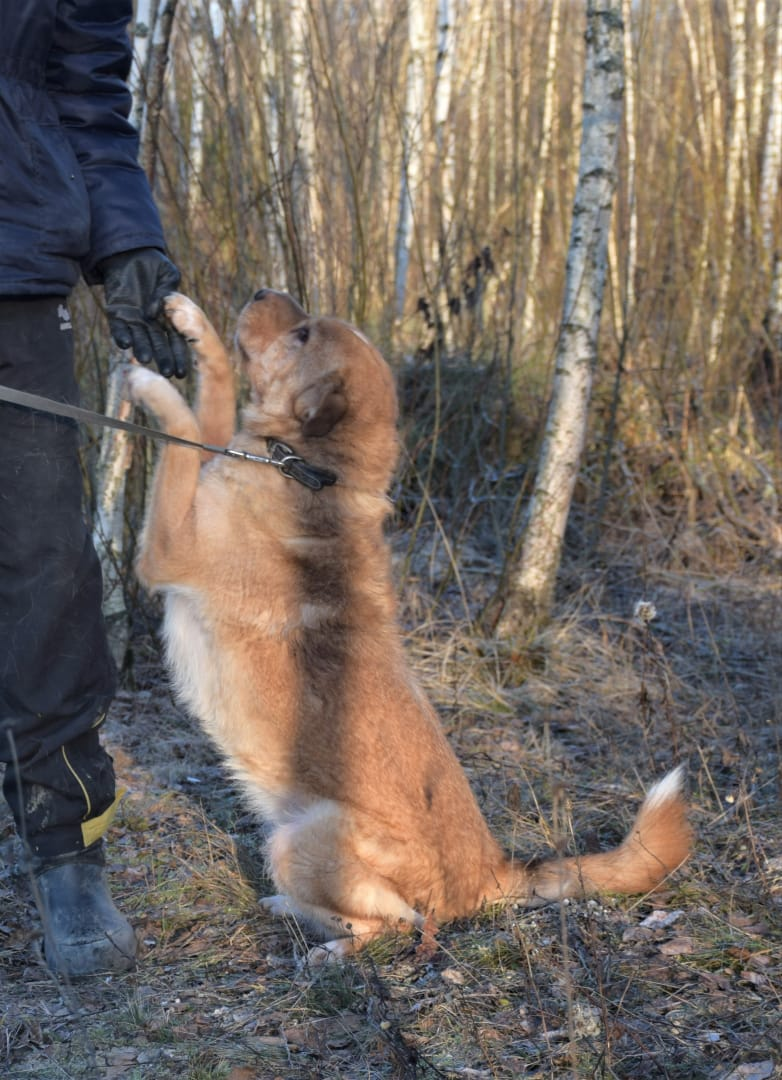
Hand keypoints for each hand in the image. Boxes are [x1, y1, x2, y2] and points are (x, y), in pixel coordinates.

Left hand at [99, 248, 190, 377]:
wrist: (130, 253)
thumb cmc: (154, 265)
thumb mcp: (168, 276)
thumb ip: (167, 294)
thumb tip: (154, 312)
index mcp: (167, 318)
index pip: (176, 340)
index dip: (179, 355)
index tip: (182, 371)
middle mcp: (151, 323)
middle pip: (158, 344)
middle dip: (163, 358)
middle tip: (167, 373)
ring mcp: (133, 320)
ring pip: (139, 338)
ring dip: (142, 349)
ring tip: (145, 360)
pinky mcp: (116, 313)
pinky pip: (118, 327)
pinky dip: (121, 335)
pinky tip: (125, 344)